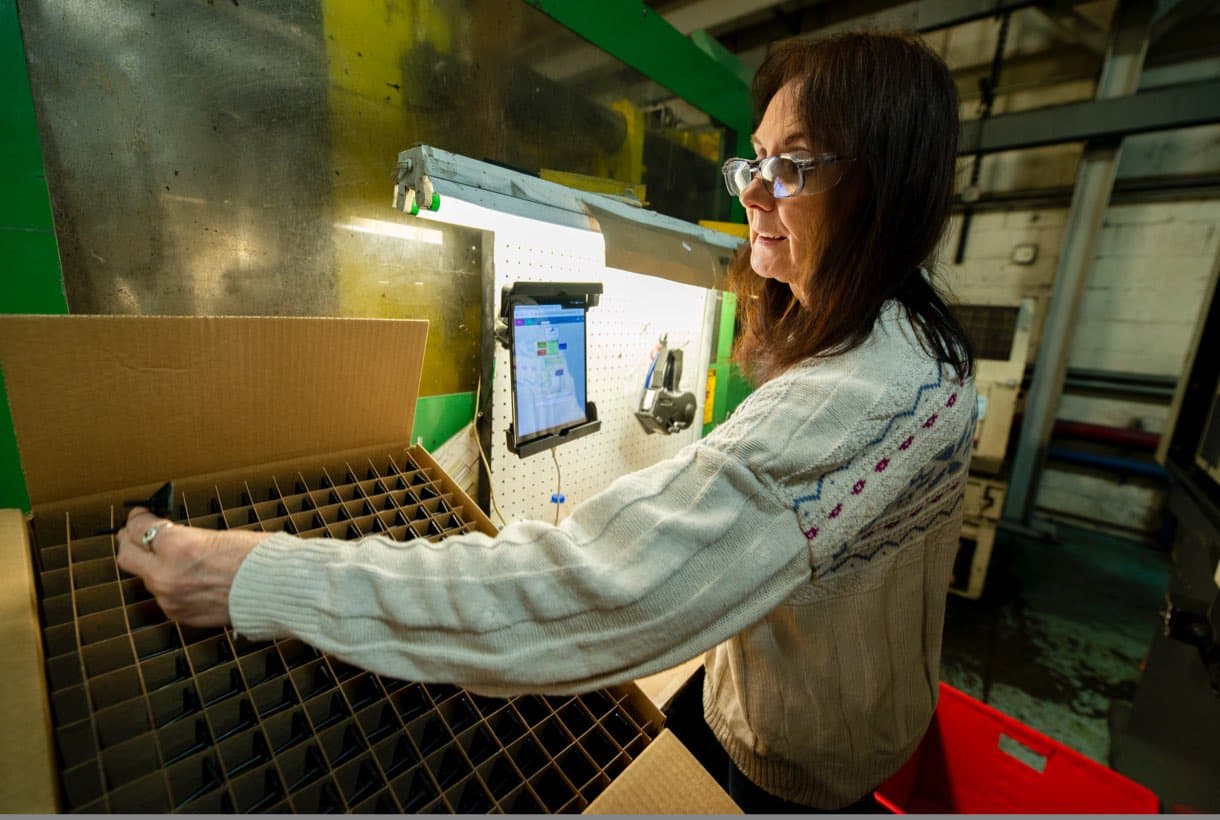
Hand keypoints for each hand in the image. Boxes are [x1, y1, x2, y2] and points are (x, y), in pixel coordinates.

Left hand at [116, 507, 264, 626]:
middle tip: (136, 533)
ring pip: (146, 578)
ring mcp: (171, 599)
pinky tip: (187, 578)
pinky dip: (171, 586)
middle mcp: (166, 575)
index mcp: (177, 547)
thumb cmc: (258, 559)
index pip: (139, 529)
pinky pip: (165, 597)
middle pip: (127, 555)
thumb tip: (167, 536)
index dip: (138, 518)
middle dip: (130, 541)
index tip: (141, 514)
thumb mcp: (217, 535)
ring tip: (168, 557)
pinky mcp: (181, 615)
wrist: (278, 591)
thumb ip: (184, 538)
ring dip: (153, 566)